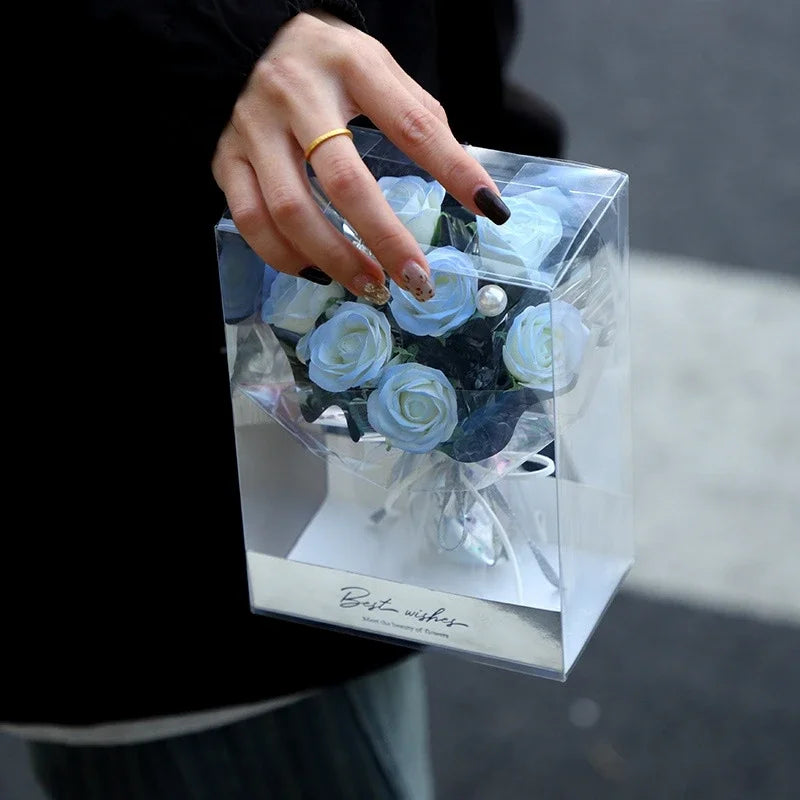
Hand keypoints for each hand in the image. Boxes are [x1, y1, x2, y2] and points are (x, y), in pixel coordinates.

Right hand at [212, 11, 509, 302]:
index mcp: (349, 64)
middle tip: (416, 280)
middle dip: (384, 238)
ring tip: (372, 285)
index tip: (488, 208)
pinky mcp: (224, 158)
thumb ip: (419, 119)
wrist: (246, 41)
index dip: (453, 169)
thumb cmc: (326, 64)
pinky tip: (317, 272)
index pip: (412, 123)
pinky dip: (284, 256)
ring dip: (335, 259)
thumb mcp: (378, 70)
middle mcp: (295, 95)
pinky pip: (249, 220)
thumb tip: (468, 187)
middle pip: (343, 180)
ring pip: (289, 210)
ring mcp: (253, 129)